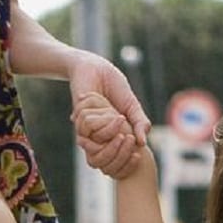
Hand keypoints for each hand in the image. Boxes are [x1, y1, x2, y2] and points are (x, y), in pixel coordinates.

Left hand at [69, 53, 147, 177]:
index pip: (122, 152)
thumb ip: (139, 122)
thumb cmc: (115, 86)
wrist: (96, 69)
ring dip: (106, 119)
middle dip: (116, 130)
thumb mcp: (131, 105)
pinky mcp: (78, 118)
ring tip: (107, 104)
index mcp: (115, 133)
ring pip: (99, 135)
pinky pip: (89, 123)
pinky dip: (96, 110)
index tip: (131, 135)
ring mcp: (89, 128)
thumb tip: (143, 143)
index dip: (127, 149)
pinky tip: (93, 97)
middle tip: (119, 116)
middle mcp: (100, 134)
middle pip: (110, 147)